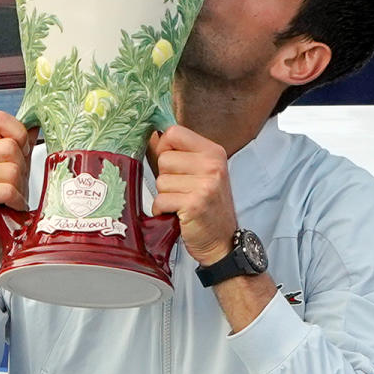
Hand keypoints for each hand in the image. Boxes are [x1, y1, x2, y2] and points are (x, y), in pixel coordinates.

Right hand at [0, 111, 36, 270]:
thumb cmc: (0, 209)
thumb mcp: (15, 172)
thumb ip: (21, 148)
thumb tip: (35, 124)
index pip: (0, 119)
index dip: (18, 134)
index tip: (22, 154)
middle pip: (10, 146)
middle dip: (21, 169)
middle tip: (14, 187)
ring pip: (11, 168)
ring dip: (18, 188)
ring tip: (10, 199)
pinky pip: (6, 188)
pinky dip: (15, 200)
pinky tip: (10, 207)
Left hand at [150, 125, 236, 265]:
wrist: (223, 240)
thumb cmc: (208, 205)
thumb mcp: (201, 172)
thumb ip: (178, 153)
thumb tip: (150, 136)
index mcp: (213, 152)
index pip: (174, 132)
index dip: (164, 147)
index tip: (172, 164)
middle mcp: (212, 165)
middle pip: (164, 158)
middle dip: (166, 177)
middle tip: (183, 190)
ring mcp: (205, 185)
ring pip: (160, 180)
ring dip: (165, 195)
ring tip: (182, 202)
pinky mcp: (194, 204)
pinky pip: (161, 200)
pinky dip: (163, 210)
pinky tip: (178, 214)